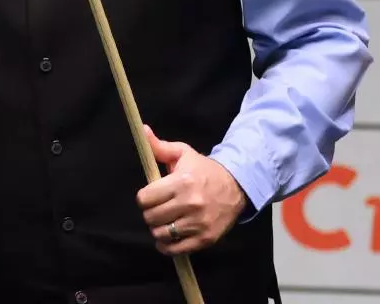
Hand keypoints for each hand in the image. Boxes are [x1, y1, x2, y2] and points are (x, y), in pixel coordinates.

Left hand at [135, 125, 247, 254]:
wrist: (237, 187)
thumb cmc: (204, 169)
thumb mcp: (183, 153)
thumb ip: (159, 146)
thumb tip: (142, 130)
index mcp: (181, 182)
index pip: (145, 198)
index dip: (144, 198)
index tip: (150, 196)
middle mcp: (190, 204)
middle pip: (151, 217)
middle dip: (150, 213)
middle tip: (157, 208)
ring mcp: (198, 224)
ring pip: (161, 234)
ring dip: (158, 228)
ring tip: (164, 221)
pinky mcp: (205, 239)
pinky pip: (176, 249)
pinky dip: (167, 246)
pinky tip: (168, 237)